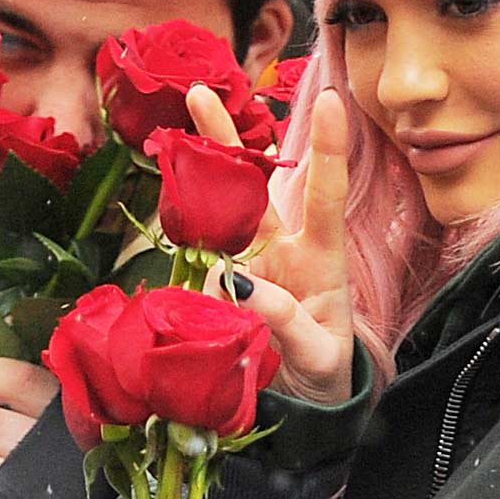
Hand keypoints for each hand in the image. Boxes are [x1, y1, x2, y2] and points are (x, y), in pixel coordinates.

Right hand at [186, 80, 353, 406]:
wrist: (306, 406)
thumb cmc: (326, 375)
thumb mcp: (317, 356)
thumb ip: (286, 322)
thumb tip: (239, 286)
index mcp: (320, 259)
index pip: (324, 196)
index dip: (328, 149)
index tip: (329, 99)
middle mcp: (280, 250)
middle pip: (252, 186)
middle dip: (226, 138)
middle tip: (199, 92)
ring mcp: (246, 266)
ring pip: (216, 214)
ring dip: (192, 184)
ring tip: (170, 148)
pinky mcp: (219, 289)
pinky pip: (196, 261)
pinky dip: (182, 248)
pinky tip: (172, 237)